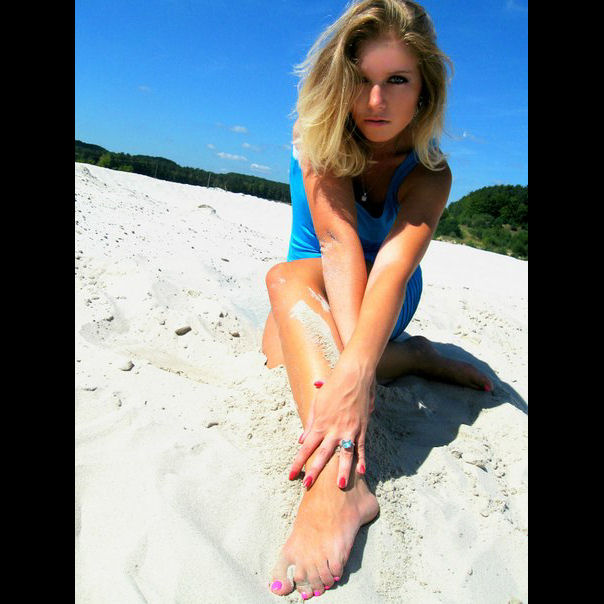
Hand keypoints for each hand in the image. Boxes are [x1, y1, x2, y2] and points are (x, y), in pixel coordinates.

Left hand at [290, 354, 373, 488]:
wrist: (353, 376)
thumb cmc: (333, 387)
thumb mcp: (317, 403)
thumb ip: (309, 423)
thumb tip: (302, 440)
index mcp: (320, 424)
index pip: (306, 448)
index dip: (298, 462)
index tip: (291, 475)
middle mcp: (334, 430)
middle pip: (322, 455)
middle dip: (314, 471)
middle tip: (307, 486)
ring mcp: (349, 430)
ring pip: (345, 455)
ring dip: (342, 471)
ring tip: (340, 486)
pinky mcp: (362, 428)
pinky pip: (361, 447)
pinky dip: (362, 460)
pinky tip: (362, 472)